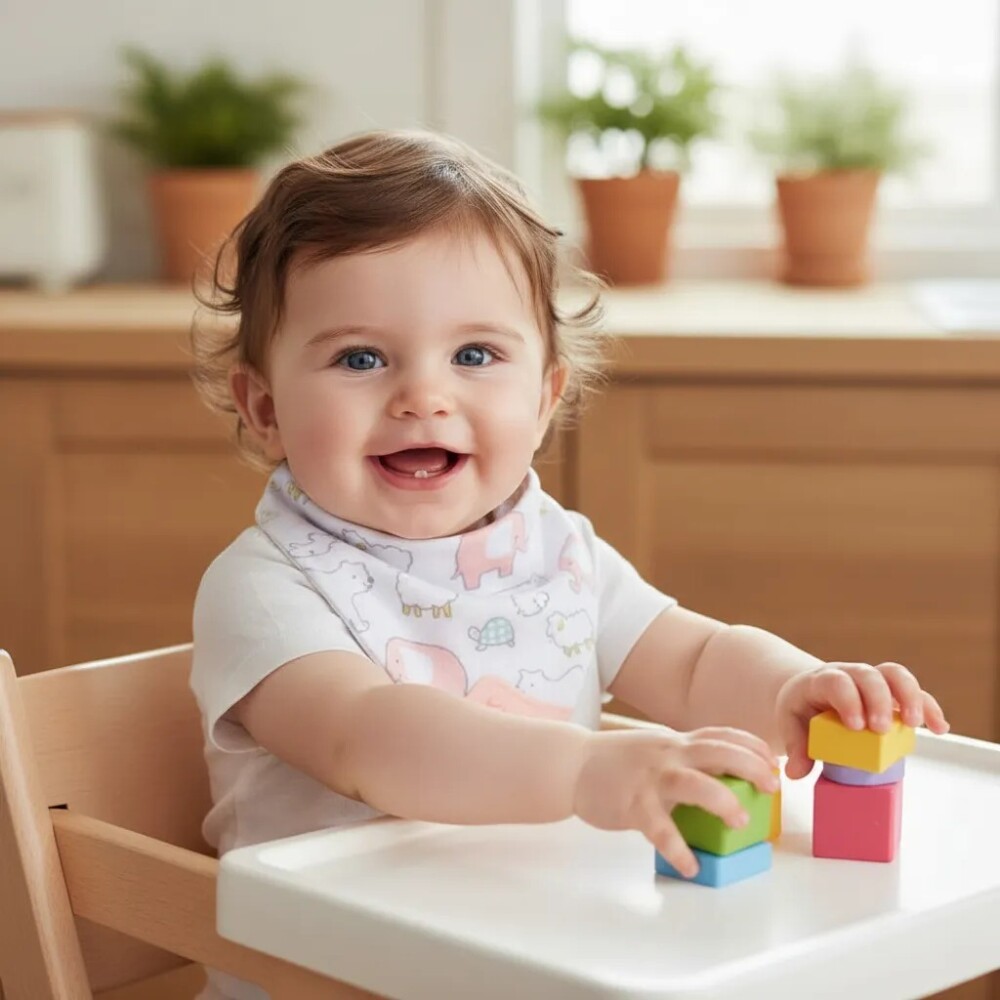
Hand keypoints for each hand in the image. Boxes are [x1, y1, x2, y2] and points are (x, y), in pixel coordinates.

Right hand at [572, 726, 777, 877]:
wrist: (572, 764)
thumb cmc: (616, 762)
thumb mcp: (655, 751)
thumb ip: (684, 759)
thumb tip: (723, 779)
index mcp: (676, 743)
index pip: (721, 735)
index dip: (751, 745)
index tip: (772, 759)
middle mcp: (668, 755)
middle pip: (717, 752)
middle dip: (750, 766)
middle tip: (771, 787)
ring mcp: (650, 778)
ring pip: (693, 783)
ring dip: (722, 800)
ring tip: (741, 821)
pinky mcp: (633, 804)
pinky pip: (659, 829)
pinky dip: (678, 849)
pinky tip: (691, 866)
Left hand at [775, 661, 949, 779]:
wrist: (810, 692)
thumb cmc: (801, 709)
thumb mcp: (790, 724)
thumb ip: (795, 747)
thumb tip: (796, 773)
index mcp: (821, 681)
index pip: (836, 681)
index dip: (848, 699)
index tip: (855, 726)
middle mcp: (849, 674)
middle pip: (869, 675)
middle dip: (879, 701)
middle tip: (881, 729)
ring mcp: (872, 681)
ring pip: (895, 675)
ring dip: (910, 698)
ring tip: (915, 725)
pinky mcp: (892, 692)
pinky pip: (914, 693)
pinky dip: (929, 707)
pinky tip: (940, 728)